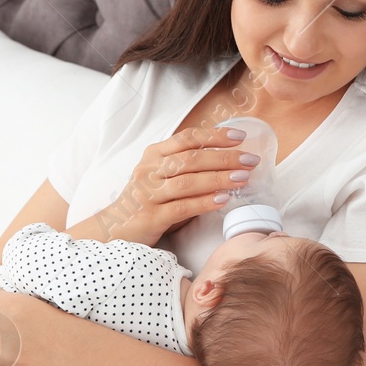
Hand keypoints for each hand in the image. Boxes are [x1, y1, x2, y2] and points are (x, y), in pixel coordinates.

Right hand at [92, 125, 256, 245]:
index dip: (215, 136)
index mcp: (153, 155)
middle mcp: (149, 170)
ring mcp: (148, 194)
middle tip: (251, 160)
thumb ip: (185, 166)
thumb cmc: (146, 202)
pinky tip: (223, 200)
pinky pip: (182, 207)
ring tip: (243, 178)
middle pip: (191, 158)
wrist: (114, 229)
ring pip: (188, 181)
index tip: (240, 137)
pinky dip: (205, 202)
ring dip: (219, 179)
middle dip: (225, 158)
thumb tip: (227, 160)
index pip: (187, 138)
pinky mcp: (151, 217)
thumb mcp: (161, 177)